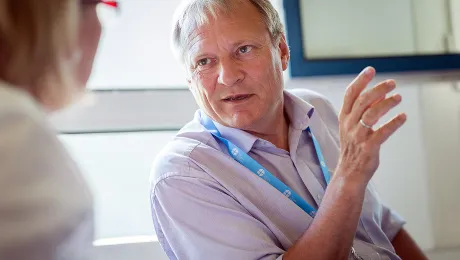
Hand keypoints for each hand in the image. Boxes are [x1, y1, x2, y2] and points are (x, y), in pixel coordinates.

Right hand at [336, 67, 406, 184]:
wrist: (349, 172)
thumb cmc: (354, 147)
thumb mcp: (354, 126)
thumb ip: (366, 109)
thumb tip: (382, 93)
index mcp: (344, 117)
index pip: (350, 94)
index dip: (360, 81)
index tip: (371, 70)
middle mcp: (349, 125)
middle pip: (362, 101)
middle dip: (378, 89)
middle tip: (392, 83)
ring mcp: (358, 136)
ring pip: (371, 115)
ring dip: (386, 104)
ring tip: (399, 97)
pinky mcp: (368, 147)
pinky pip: (382, 133)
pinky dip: (393, 123)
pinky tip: (402, 117)